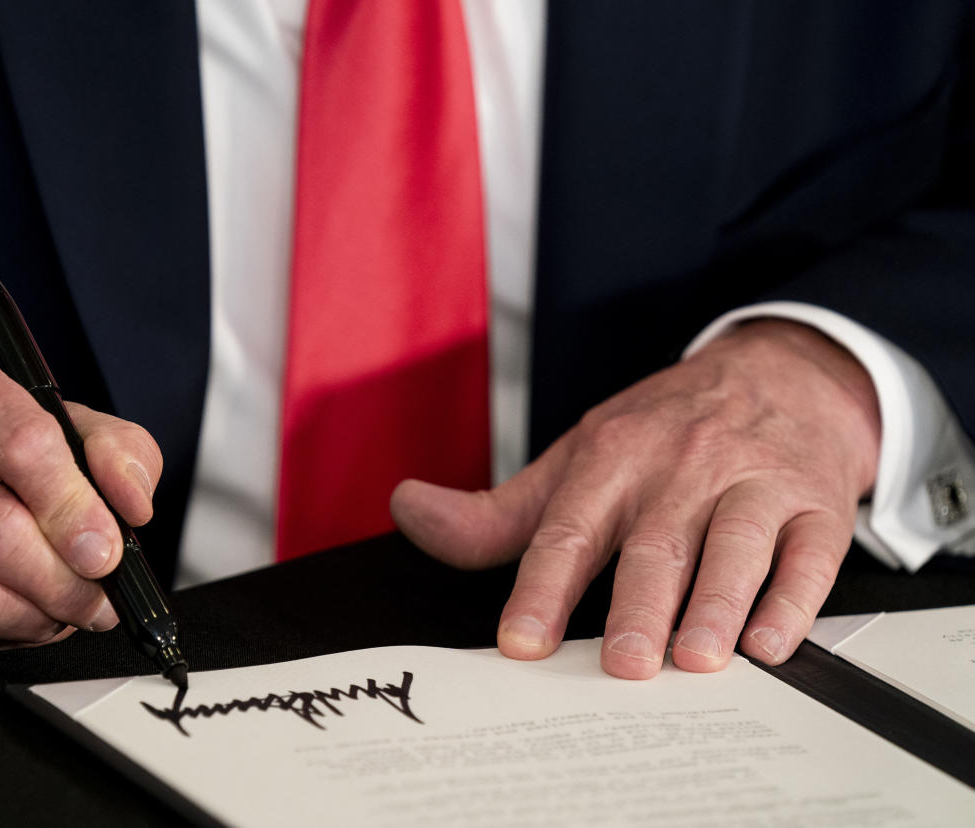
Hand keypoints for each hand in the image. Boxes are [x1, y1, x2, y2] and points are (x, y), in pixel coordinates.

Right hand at [0, 342, 162, 654]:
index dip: (74, 507)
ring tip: (66, 607)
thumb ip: (116, 451)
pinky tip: (18, 613)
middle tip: (98, 594)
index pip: (21, 444)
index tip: (107, 548)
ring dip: (37, 617)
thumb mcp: (63, 424)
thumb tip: (132, 503)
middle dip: (64, 580)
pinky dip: (0, 635)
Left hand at [391, 320, 880, 676]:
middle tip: (622, 665)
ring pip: (734, 545)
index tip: (521, 642)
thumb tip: (408, 511)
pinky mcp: (815, 503)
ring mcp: (753, 481)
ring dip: (716, 604)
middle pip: (654, 542)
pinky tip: (770, 641)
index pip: (568, 528)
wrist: (779, 373)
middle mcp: (681, 466)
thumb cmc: (663, 432)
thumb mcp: (575, 459)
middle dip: (637, 606)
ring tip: (696, 659)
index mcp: (611, 456)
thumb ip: (496, 510)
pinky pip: (809, 553)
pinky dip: (792, 599)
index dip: (541, 588)